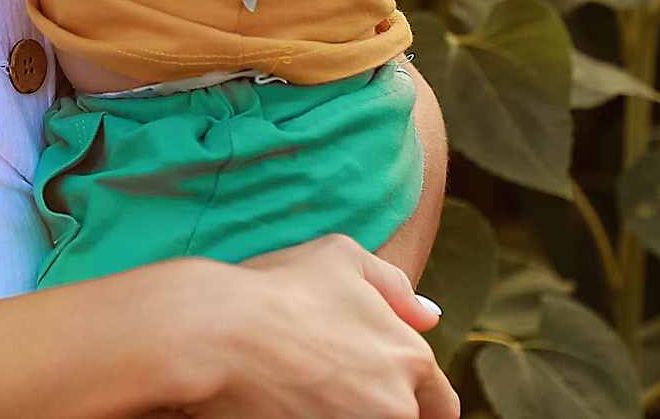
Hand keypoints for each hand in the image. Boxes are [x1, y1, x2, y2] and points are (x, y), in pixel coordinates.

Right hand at [167, 236, 454, 418]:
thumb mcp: (341, 256)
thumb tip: (426, 316)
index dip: (421, 401)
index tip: (389, 394)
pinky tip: (291, 405)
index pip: (442, 404)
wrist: (217, 332)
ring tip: (310, 394)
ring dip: (349, 413)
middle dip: (378, 405)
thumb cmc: (277, 289)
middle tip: (338, 387)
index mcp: (411, 359)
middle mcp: (395, 405)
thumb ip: (393, 284)